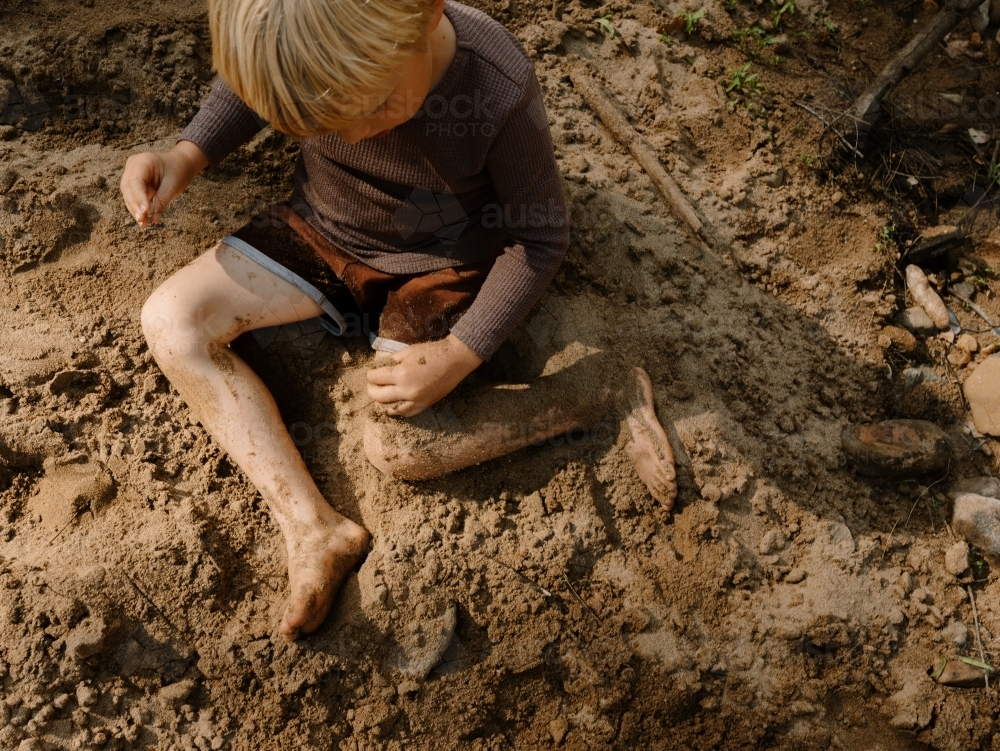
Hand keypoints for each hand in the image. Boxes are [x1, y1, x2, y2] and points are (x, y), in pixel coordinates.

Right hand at [119, 140, 208, 226]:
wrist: (180, 164)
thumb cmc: (178, 171)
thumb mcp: (173, 185)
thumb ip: (162, 200)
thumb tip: (153, 218)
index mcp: (142, 161)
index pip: (135, 181)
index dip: (139, 197)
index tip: (146, 211)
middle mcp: (133, 166)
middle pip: (128, 188)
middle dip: (135, 206)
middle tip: (142, 221)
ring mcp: (131, 173)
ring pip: (128, 194)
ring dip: (135, 210)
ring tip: (143, 223)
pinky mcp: (134, 183)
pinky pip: (133, 197)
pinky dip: (138, 208)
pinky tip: (144, 220)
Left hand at [366, 334, 482, 417]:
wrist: (455, 360)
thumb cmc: (432, 352)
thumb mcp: (407, 352)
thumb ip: (390, 361)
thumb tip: (377, 367)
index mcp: (402, 374)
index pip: (376, 378)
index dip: (370, 374)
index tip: (371, 372)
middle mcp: (407, 390)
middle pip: (378, 396)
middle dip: (372, 389)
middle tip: (373, 384)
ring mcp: (416, 400)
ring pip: (390, 409)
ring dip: (382, 403)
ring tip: (381, 396)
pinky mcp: (424, 405)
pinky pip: (406, 413)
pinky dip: (397, 410)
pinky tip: (394, 404)